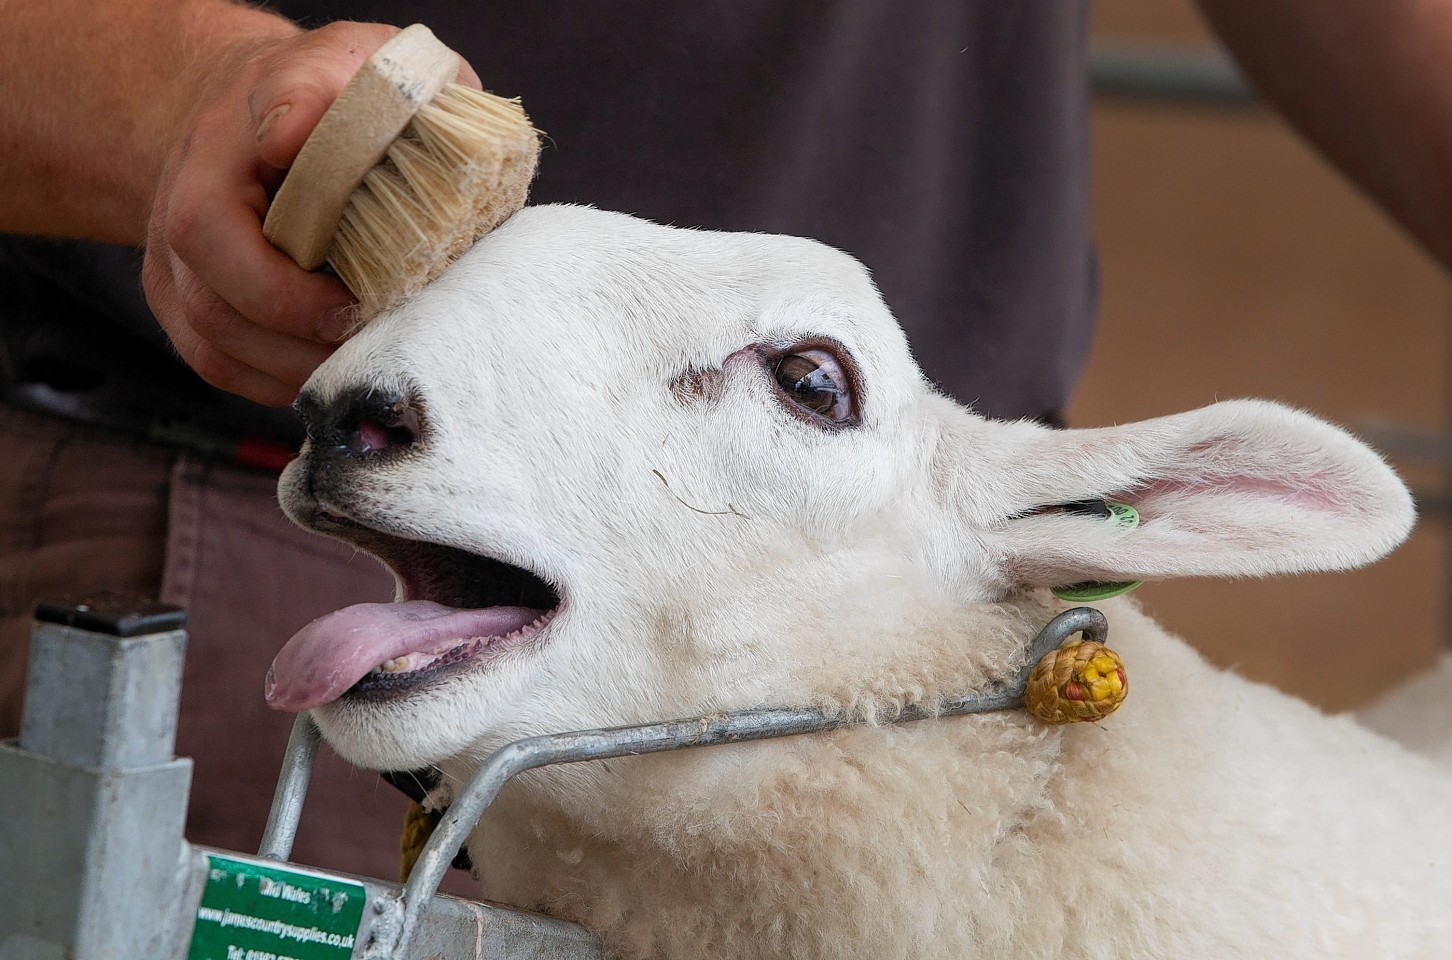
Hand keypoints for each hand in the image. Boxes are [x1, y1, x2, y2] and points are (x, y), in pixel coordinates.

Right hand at [142, 21, 481, 406]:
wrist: (254, 114)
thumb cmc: (323, 91)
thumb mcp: (339, 59)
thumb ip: (323, 82)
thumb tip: (293, 129)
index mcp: (214, 154)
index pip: (209, 223)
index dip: (280, 285)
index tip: (349, 304)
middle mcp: (179, 210)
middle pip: (214, 303)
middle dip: (304, 339)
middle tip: (375, 340)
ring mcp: (175, 264)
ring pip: (217, 345)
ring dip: (298, 368)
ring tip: (366, 363)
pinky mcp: (187, 306)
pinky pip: (223, 366)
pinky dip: (281, 380)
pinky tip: (334, 369)